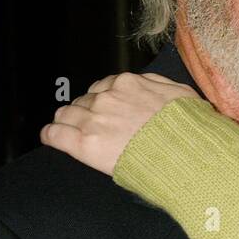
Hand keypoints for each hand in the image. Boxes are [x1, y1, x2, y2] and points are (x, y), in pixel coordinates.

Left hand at [40, 73, 201, 174]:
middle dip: (87, 112)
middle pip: (84, 101)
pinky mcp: (85, 144)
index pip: (103, 87)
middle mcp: (107, 98)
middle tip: (94, 126)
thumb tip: (148, 84)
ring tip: (69, 131)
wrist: (185, 154)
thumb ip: (159, 85)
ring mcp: (94, 121)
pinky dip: (50, 135)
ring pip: (66, 114)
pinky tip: (50, 138)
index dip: (103, 100)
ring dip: (67, 121)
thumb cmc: (188, 129)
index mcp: (128, 84)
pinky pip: (55, 135)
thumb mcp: (182, 94)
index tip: (105, 110)